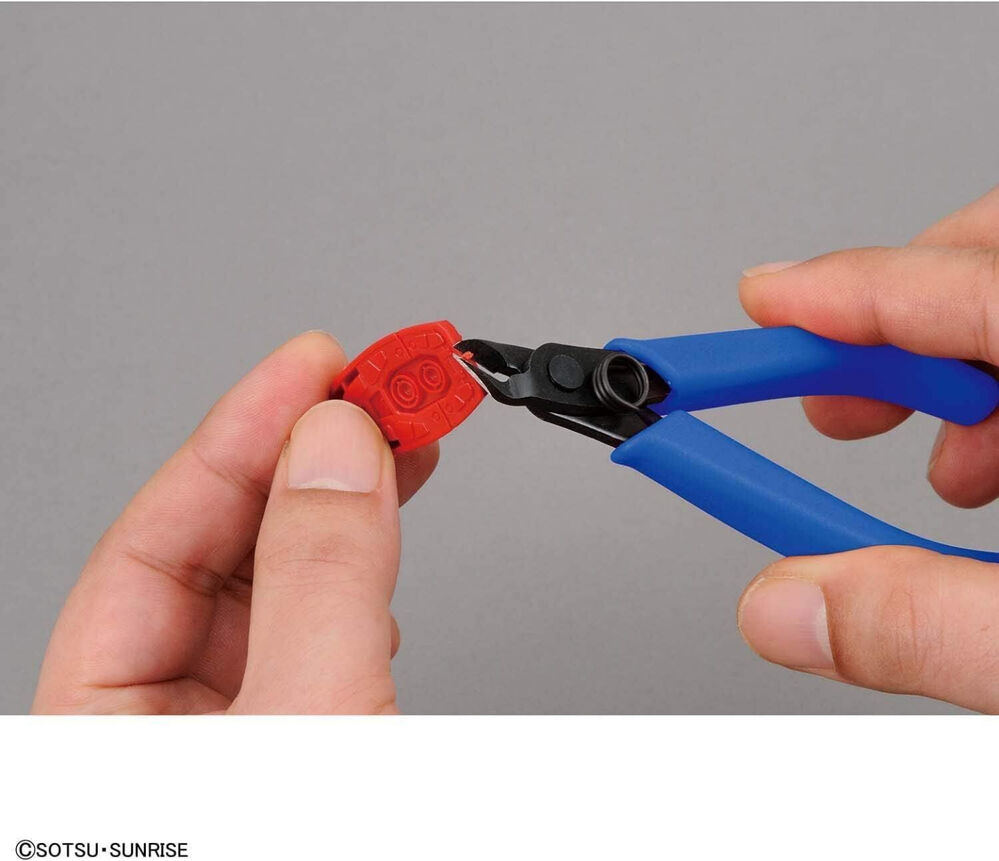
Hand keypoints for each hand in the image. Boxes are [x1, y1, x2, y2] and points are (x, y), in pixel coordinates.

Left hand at [33, 332, 438, 713]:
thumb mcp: (314, 717)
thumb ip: (318, 580)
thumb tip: (334, 450)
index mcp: (105, 729)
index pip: (148, 544)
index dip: (237, 439)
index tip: (314, 368)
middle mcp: (164, 726)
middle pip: (217, 554)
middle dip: (304, 462)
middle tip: (372, 394)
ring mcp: (240, 730)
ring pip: (277, 586)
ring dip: (343, 506)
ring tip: (401, 446)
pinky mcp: (306, 731)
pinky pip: (319, 627)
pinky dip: (362, 572)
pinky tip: (386, 542)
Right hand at [736, 185, 998, 711]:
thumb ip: (923, 626)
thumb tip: (781, 607)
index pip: (963, 287)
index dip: (845, 293)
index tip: (760, 302)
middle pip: (989, 258)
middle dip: (892, 323)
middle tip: (830, 402)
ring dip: (948, 364)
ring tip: (936, 467)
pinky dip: (998, 385)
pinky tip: (992, 472)